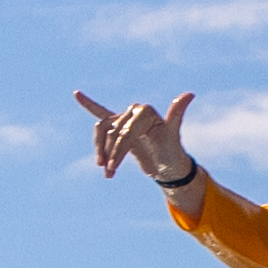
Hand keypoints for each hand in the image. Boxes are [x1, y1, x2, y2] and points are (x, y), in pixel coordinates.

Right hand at [78, 84, 208, 192]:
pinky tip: (77, 94)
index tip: (113, 168)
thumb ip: (177, 114)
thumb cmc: (171, 152)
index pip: (124, 131)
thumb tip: (190, 94)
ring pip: (103, 130)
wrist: (168, 166)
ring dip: (100, 149)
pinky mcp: (120, 127)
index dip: (118, 150)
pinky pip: (101, 113)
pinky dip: (89, 105)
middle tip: (109, 174)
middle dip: (110, 154)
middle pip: (113, 132)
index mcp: (146, 111)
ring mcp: (126, 118)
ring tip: (104, 170)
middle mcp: (135, 111)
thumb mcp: (172, 136)